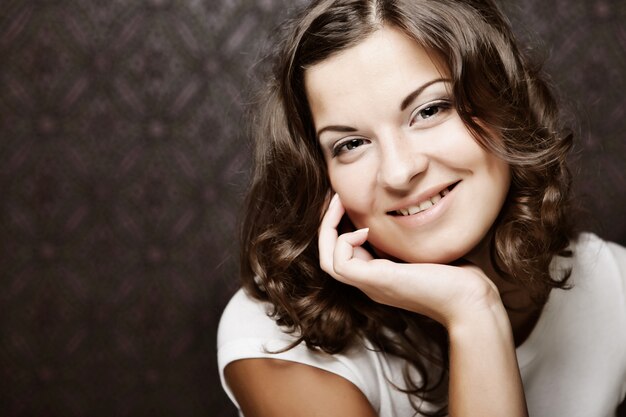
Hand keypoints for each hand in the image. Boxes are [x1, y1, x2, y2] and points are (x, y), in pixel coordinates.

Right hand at [318, 193, 502, 327]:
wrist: (470, 302)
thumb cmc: (458, 278)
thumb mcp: (425, 251)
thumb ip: (410, 237)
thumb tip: (410, 210)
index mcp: (380, 276)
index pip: (344, 254)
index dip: (339, 227)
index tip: (347, 201)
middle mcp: (370, 283)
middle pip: (328, 259)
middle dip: (327, 225)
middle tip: (336, 198)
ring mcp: (371, 284)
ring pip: (328, 262)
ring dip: (329, 230)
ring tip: (341, 205)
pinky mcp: (377, 281)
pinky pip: (340, 263)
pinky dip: (344, 241)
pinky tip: (365, 229)